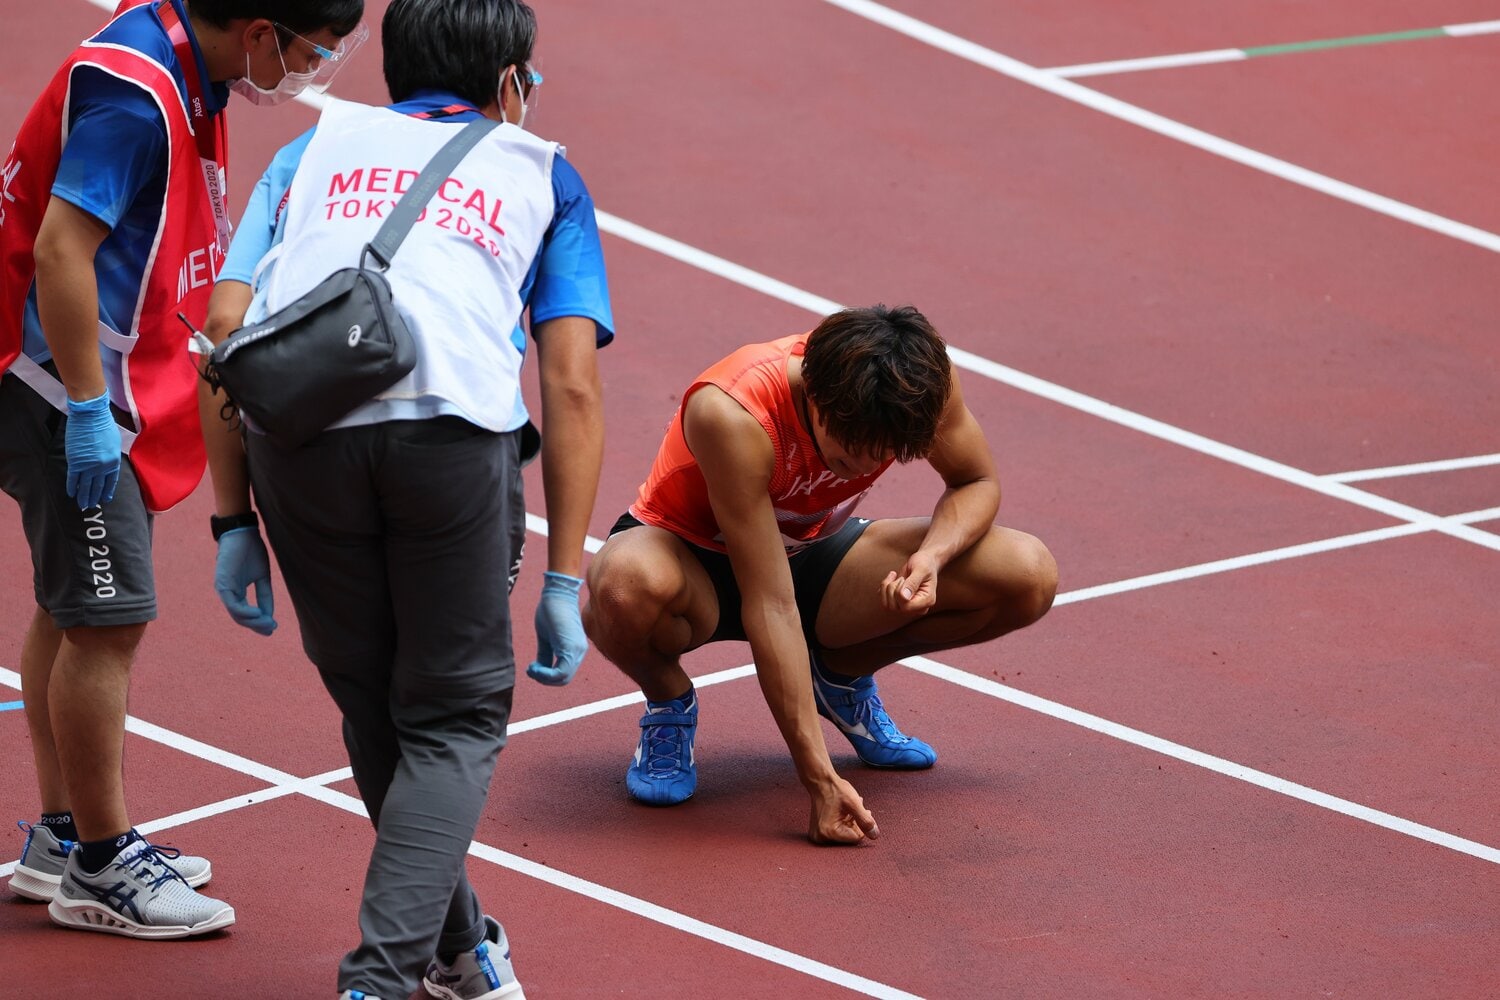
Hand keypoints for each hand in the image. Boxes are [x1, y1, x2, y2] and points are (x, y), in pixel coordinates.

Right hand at [64, 392, 120, 509]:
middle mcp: (102, 467)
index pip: (111, 482)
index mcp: (114, 462)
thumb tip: (108, 464)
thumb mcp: (114, 443)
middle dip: (94, 497)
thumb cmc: (104, 425)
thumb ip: (111, 455)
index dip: (107, 491)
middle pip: (98, 486)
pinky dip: (71, 487)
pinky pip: (73, 479)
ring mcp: (89, 466)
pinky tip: (71, 494)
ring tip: (82, 505)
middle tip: (91, 506)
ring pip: (85, 486)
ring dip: (83, 496)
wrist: (91, 416)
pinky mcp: (75, 462)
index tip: (105, 499)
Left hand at [214, 527, 276, 635]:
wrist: (243, 532)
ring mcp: (224, 590)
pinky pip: (233, 604)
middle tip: (271, 629)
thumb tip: (269, 615)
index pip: (246, 614)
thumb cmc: (252, 551)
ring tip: (267, 623)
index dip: (259, 623)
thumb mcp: (263, 577)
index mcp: (237, 592)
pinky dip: (245, 611)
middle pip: (240, 617)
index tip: (273, 628)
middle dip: (256, 625)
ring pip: (236, 614)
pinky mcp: (222, 584)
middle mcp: (229, 594)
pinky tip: (258, 614)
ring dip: (252, 622)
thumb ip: (265, 595)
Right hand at [526, 571, 586, 684]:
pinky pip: (561, 672)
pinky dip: (546, 674)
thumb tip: (538, 669)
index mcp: (575, 650)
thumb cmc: (550, 611)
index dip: (547, 677)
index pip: (564, 674)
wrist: (556, 593)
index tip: (532, 668)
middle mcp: (580, 652)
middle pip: (564, 679)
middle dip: (544, 679)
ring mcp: (577, 650)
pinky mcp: (570, 647)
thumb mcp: (546, 638)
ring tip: (531, 668)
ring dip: (544, 677)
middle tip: (531, 670)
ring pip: (563, 678)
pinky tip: (534, 667)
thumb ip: (545, 654)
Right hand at [807, 774, 879, 844]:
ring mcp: (819, 836)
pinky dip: (843, 822)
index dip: (862, 824)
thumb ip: (865, 821)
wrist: (820, 782)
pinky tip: (843, 811)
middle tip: (853, 808)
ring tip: (848, 807)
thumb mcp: (854, 803)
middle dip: (855, 823)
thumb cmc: (835, 790)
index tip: (861, 811)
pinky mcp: (819, 832)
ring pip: (845, 834)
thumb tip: (874, 835)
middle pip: (850, 837)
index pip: (857, 837)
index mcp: (829, 832)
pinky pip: (838, 832)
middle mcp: (822, 837)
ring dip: (850, 821)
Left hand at [880, 549, 939, 614]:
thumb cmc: (925, 563)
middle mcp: (918, 608)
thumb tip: (903, 597)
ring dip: (886, 588)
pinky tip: (892, 579)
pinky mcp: (899, 604)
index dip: (899, 593)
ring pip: (887, 606)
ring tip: (895, 578)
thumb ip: (912, 582)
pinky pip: (883, 602)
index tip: (904, 579)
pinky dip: (883, 588)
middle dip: (892, 588)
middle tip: (901, 578)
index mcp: (927, 601)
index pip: (906, 606)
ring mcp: (908, 607)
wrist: (924, 561)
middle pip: (894, 607)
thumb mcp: (921, 569)